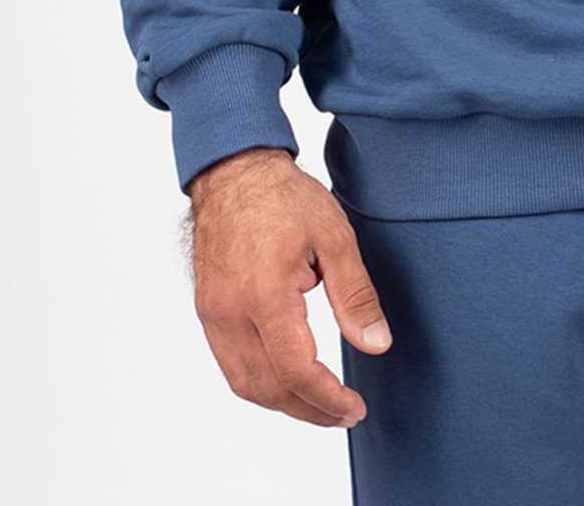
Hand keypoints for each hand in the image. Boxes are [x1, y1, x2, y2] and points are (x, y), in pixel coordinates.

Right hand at [183, 146, 392, 426]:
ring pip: (244, 384)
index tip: (354, 407)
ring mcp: (214, 314)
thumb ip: (355, 296)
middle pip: (268, 388)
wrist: (234, 172)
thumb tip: (376, 345)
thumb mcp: (334, 237)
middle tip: (344, 412)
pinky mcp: (208, 311)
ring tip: (320, 403)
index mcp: (264, 295)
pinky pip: (230, 364)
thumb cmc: (284, 198)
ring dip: (283, 402)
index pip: (294, 371)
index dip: (327, 399)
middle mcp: (231, 313)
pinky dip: (260, 383)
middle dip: (309, 410)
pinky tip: (287, 378)